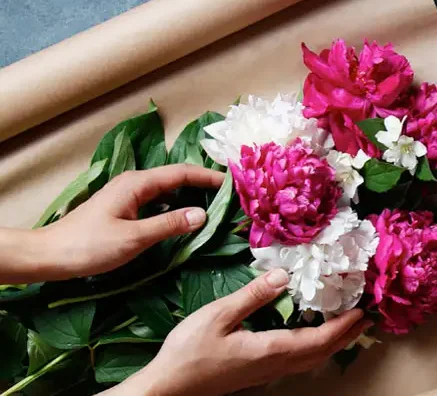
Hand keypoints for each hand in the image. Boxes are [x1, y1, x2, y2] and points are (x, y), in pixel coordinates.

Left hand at [35, 164, 223, 279]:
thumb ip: (170, 224)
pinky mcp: (124, 207)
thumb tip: (203, 214)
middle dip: (204, 183)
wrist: (51, 255)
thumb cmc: (90, 246)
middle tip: (230, 194)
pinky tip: (186, 216)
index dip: (209, 176)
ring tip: (215, 204)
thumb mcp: (135, 238)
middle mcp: (134, 183)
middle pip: (176, 177)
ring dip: (191, 193)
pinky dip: (176, 203)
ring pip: (167, 188)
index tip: (234, 183)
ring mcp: (128, 194)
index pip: (182, 173)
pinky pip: (158, 199)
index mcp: (137, 184)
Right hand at [111, 269, 368, 395]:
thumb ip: (253, 295)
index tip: (362, 310)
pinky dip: (315, 348)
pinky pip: (298, 362)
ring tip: (347, 326)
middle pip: (322, 352)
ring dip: (333, 343)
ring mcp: (267, 372)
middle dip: (347, 335)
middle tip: (366, 318)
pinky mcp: (258, 374)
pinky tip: (311, 338)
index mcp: (270, 349)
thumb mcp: (218, 315)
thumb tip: (283, 275)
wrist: (169, 387)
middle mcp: (275, 364)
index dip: (344, 326)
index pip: (319, 339)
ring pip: (311, 360)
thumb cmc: (188, 352)